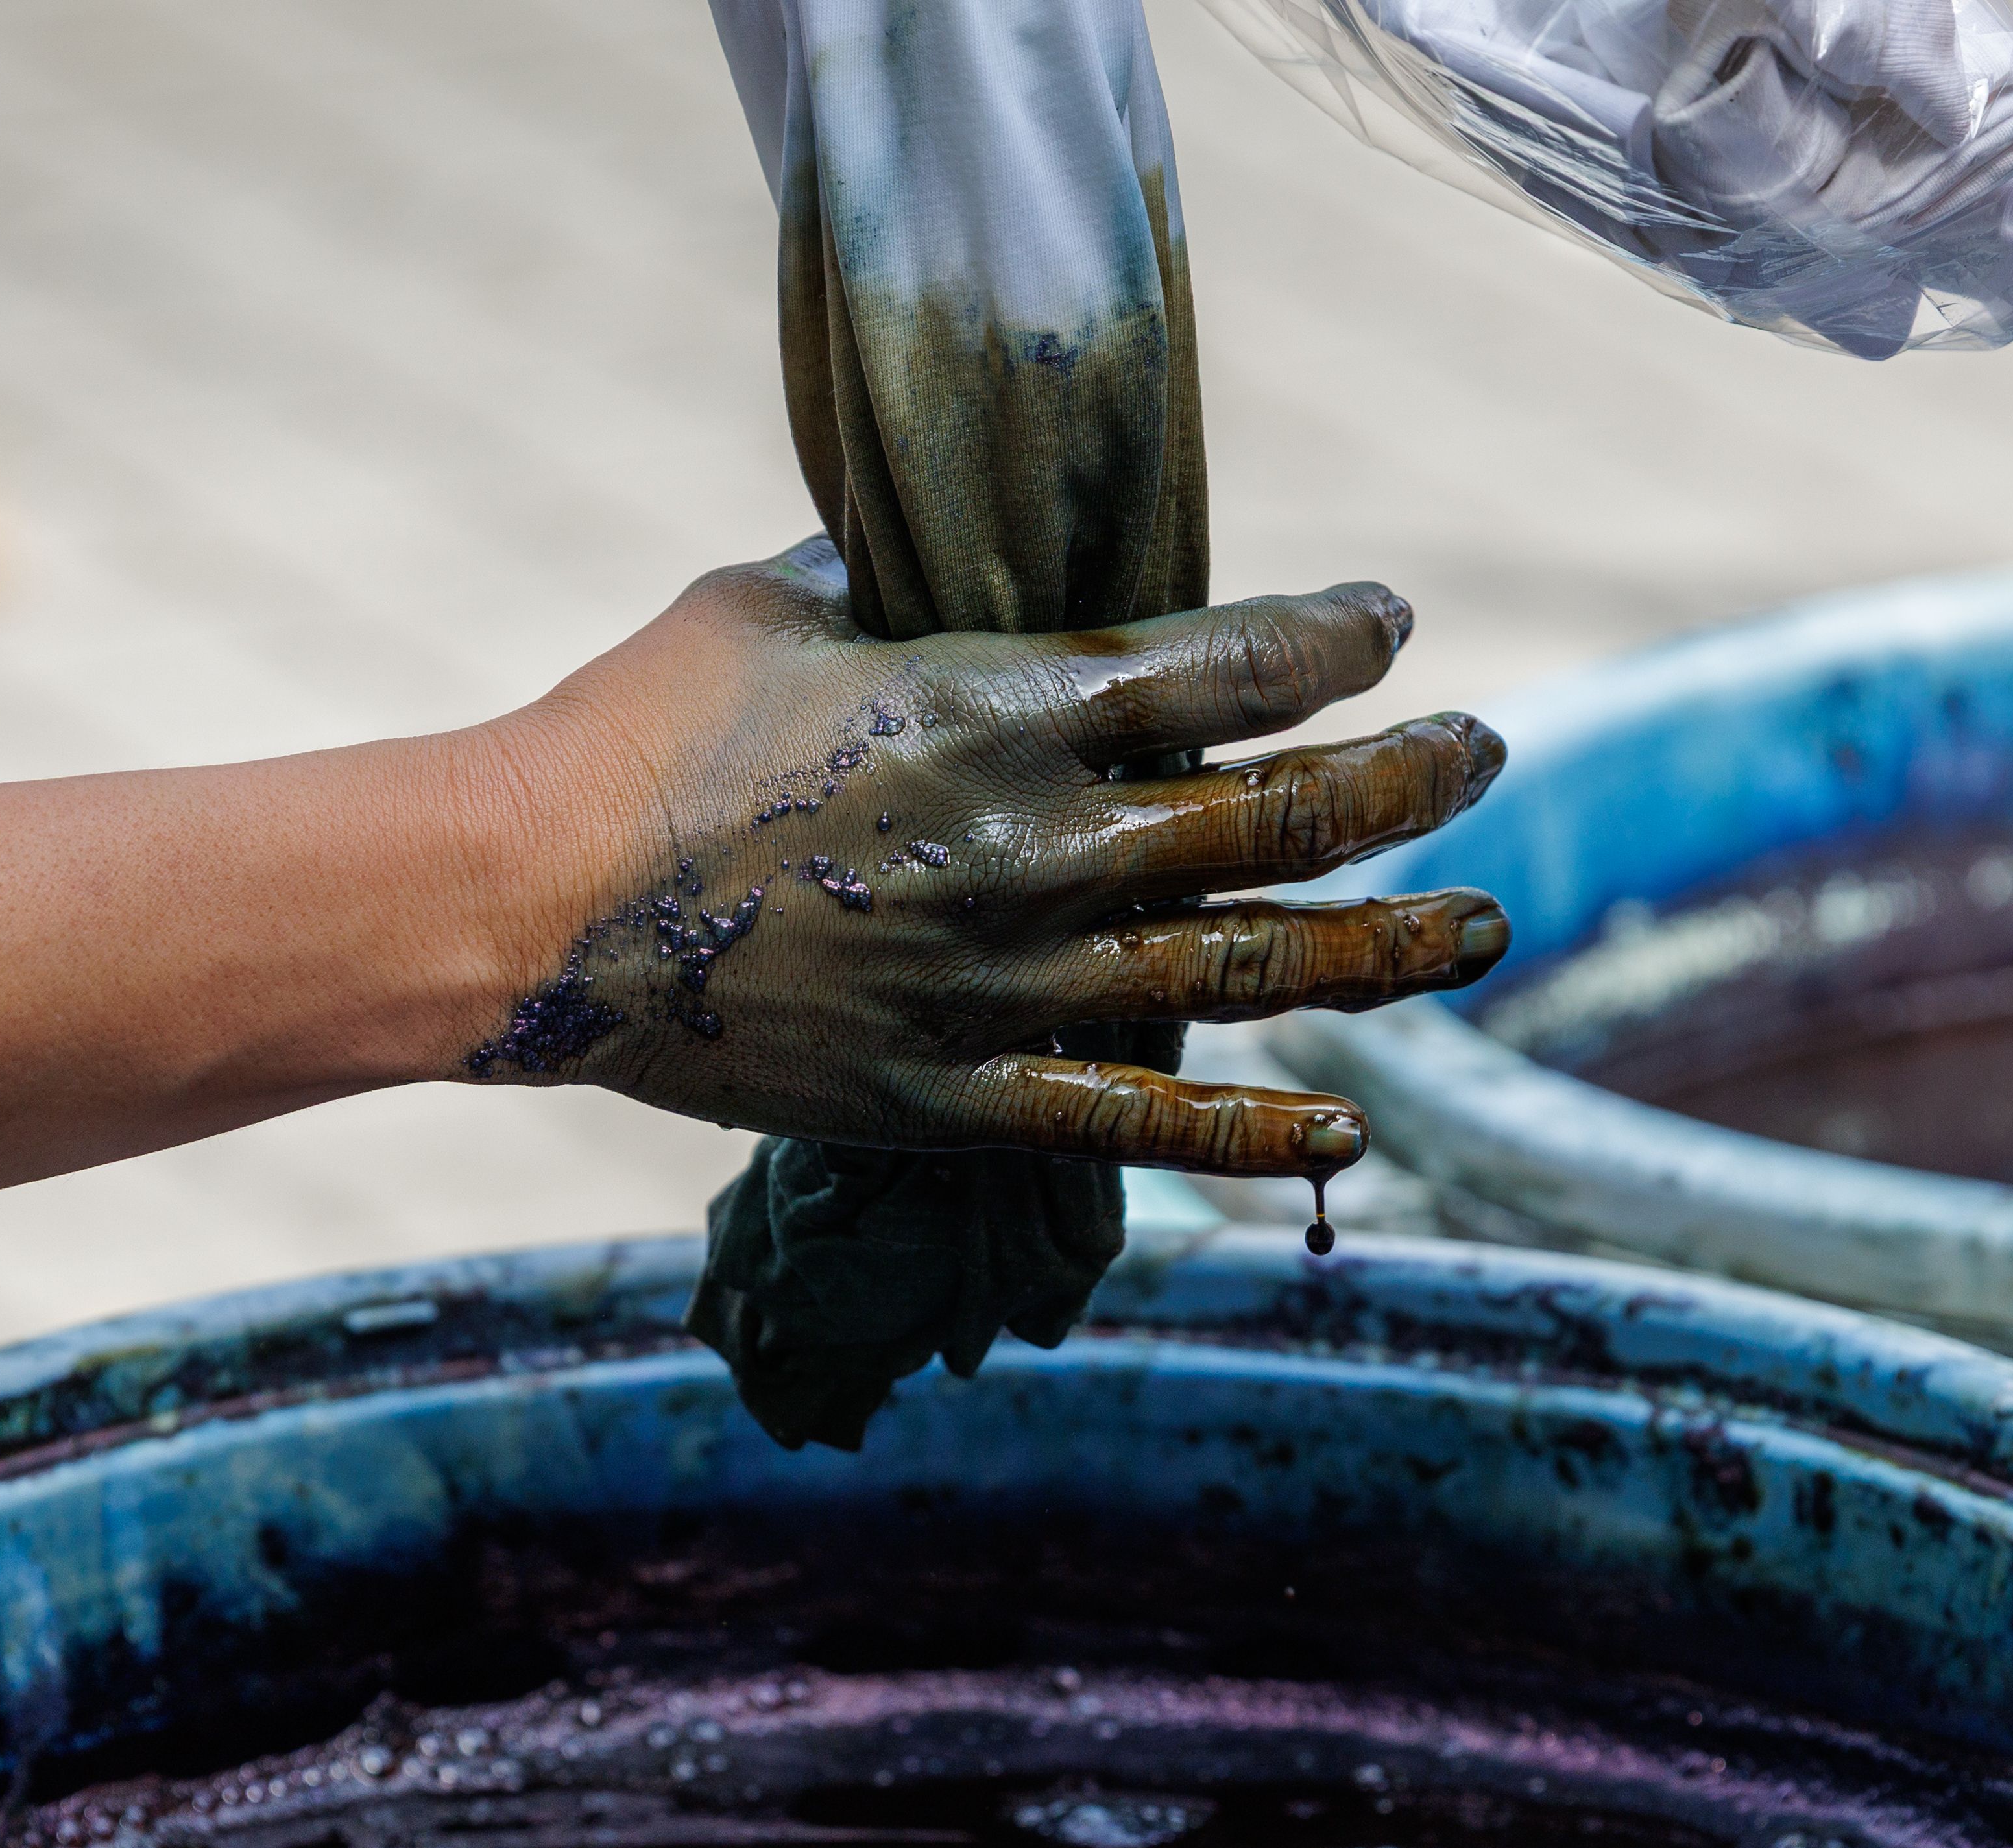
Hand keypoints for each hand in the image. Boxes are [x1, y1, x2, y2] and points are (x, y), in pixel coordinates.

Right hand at [467, 539, 1508, 1177]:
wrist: (529, 901)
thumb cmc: (640, 727)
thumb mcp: (780, 604)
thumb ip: (900, 586)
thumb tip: (947, 551)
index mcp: (1001, 706)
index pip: (1231, 667)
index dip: (1336, 644)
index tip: (1386, 631)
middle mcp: (1038, 846)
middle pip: (1282, 818)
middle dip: (1408, 783)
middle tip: (1480, 758)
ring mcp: (1008, 982)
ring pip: (1252, 968)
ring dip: (1386, 948)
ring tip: (1483, 925)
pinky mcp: (960, 1093)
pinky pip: (1141, 1121)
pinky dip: (1256, 1132)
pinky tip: (1353, 1127)